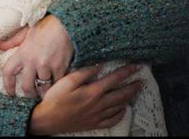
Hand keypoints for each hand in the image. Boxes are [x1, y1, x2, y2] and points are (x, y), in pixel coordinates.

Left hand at [0, 14, 72, 97]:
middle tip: (31, 94)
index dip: (7, 85)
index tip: (10, 92)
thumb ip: (13, 41)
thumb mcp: (25, 31)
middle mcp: (32, 61)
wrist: (65, 24)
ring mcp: (46, 66)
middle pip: (27, 87)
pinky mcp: (60, 68)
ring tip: (45, 91)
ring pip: (43, 87)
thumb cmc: (45, 26)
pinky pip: (57, 83)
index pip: (8, 72)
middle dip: (29, 94)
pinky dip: (57, 85)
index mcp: (22, 53)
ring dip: (44, 91)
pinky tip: (57, 83)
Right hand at [28, 63, 142, 134]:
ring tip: (135, 92)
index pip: (114, 79)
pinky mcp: (94, 123)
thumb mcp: (67, 81)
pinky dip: (120, 114)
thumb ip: (84, 73)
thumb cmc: (55, 99)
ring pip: (119, 106)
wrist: (48, 119)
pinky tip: (123, 110)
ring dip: (129, 98)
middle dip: (132, 86)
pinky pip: (112, 120)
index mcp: (92, 92)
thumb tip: (99, 65)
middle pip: (121, 94)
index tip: (135, 66)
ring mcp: (97, 115)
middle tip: (141, 80)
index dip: (126, 72)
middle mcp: (98, 104)